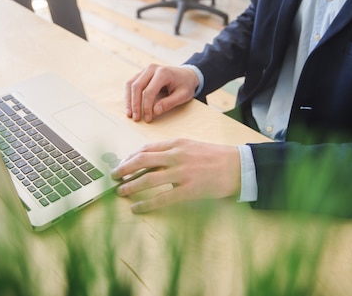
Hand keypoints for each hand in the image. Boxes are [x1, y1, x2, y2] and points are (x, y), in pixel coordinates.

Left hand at [111, 139, 240, 212]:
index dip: (130, 157)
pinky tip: (137, 208)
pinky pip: (162, 198)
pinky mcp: (189, 190)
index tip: (122, 164)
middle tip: (114, 176)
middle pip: (142, 161)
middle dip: (124, 169)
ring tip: (121, 192)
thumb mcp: (191, 147)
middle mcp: (176, 156)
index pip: (146, 148)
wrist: (238, 166)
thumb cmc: (215, 157)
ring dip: (130, 186)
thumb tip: (152, 163)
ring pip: (148, 180)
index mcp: (176, 144)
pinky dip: (146, 204)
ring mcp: (182, 173)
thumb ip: (172, 152)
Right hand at [125, 64, 198, 122]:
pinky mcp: (142, 74)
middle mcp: (152, 68)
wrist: (187, 74)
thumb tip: (156, 111)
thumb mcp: (183, 95)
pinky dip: (129, 95)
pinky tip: (130, 106)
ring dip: (128, 100)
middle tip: (136, 118)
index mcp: (163, 73)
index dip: (147, 106)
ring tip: (129, 114)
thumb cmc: (186, 85)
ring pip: (130, 84)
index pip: (150, 91)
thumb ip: (170, 103)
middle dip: (135, 104)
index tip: (148, 119)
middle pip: (137, 86)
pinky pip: (131, 84)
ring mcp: (145, 70)